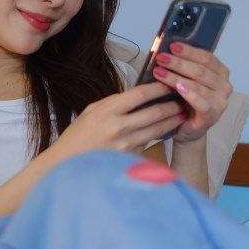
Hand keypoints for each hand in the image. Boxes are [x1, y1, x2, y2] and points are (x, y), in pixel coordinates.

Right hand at [50, 82, 183, 158]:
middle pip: (154, 112)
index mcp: (107, 112)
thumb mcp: (90, 112)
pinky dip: (157, 137)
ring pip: (156, 130)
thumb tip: (135, 95)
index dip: (157, 88)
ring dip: (171, 122)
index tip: (167, 83)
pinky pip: (148, 144)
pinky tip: (165, 131)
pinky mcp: (129, 160)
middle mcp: (118, 128)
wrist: (67, 166)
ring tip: (180, 115)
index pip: (139, 95)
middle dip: (171, 105)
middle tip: (181, 100)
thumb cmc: (77, 138)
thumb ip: (112, 103)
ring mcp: (125, 146)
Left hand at [150, 42, 231, 143]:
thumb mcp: (185, 80)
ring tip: (159, 72)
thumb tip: (165, 50)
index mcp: (220, 72)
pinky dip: (189, 93)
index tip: (171, 46)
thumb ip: (182, 66)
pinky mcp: (213, 115)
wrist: (186, 129)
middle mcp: (224, 85)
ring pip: (199, 84)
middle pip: (201, 69)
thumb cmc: (185, 101)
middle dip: (179, 62)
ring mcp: (221, 101)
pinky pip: (202, 102)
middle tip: (161, 58)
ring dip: (177, 76)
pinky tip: (177, 87)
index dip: (189, 51)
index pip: (206, 57)